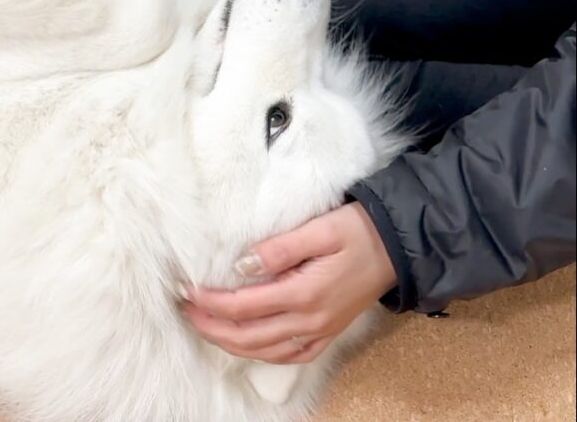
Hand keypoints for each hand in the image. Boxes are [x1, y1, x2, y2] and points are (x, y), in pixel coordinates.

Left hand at [179, 202, 395, 363]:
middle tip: (184, 309)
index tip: (186, 290)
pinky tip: (246, 344)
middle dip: (211, 325)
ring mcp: (320, 332)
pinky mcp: (328, 333)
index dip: (210, 302)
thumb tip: (242, 265)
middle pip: (247, 336)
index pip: (244, 306)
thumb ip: (279, 248)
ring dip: (229, 342)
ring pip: (264, 350)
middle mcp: (310, 321)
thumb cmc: (359, 231)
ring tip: (204, 325)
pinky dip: (261, 353)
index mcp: (305, 294)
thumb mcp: (320, 229)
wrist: (400, 247)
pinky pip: (289, 355)